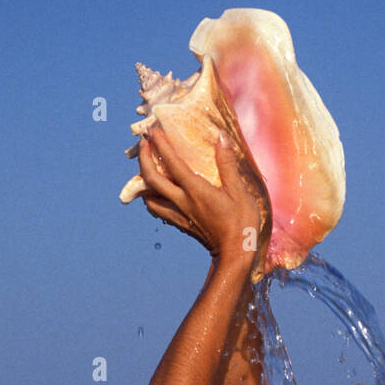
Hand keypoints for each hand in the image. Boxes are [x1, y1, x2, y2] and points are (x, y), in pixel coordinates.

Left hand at [137, 123, 270, 266]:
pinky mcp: (181, 224)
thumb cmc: (241, 223)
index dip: (160, 144)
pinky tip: (156, 193)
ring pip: (150, 197)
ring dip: (143, 180)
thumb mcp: (239, 191)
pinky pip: (158, 210)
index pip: (172, 163)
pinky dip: (151, 198)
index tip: (154, 130)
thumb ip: (227, 164)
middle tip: (144, 143)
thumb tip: (221, 138)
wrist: (235, 254)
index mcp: (195, 190)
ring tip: (146, 167)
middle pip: (151, 179)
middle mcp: (182, 202)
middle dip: (143, 158)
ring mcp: (179, 215)